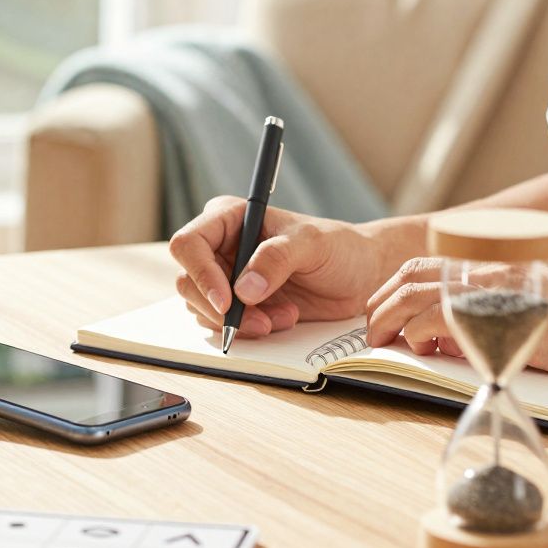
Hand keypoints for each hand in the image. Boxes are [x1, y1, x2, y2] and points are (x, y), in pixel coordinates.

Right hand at [169, 196, 391, 336]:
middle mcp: (218, 247)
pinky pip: (221, 324)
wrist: (359, 275)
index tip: (228, 302)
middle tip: (260, 322)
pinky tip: (281, 318)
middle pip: (188, 281)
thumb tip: (244, 289)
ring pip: (201, 307)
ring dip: (241, 322)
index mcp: (227, 218)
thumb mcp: (312, 244)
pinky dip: (250, 329)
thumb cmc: (338, 247)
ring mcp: (223, 277)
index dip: (201, 274)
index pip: (189, 243)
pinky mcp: (235, 304)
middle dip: (221, 309)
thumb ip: (276, 259)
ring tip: (283, 316)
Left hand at [366, 257, 547, 377]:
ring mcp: (492, 287)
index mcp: (493, 261)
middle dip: (382, 305)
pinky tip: (420, 348)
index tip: (382, 311)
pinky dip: (419, 334)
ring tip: (381, 342)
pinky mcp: (497, 313)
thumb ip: (487, 311)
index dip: (394, 289)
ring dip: (389, 321)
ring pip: (416, 296)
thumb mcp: (529, 306)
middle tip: (372, 331)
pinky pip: (438, 319)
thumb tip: (447, 337)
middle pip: (412, 276)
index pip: (425, 265)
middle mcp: (488, 266)